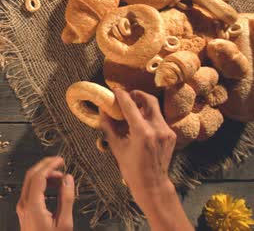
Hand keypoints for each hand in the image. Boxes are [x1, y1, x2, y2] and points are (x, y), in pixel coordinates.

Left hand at [16, 156, 74, 230]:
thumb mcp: (64, 223)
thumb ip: (66, 199)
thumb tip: (68, 179)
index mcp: (32, 205)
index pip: (38, 176)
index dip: (50, 165)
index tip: (61, 160)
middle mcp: (24, 204)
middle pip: (31, 175)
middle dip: (45, 166)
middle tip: (59, 162)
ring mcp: (22, 207)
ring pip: (30, 182)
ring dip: (44, 176)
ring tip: (61, 178)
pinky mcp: (24, 211)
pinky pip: (30, 191)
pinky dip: (41, 185)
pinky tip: (54, 188)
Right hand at [100, 89, 175, 203]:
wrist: (152, 184)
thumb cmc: (131, 169)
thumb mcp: (116, 147)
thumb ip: (108, 127)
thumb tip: (102, 111)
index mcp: (142, 132)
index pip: (130, 105)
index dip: (122, 95)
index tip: (115, 90)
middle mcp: (157, 129)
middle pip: (149, 100)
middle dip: (137, 94)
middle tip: (127, 96)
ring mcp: (167, 131)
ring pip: (155, 109)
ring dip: (143, 106)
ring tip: (132, 110)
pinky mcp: (171, 135)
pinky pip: (159, 119)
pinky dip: (149, 117)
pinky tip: (140, 124)